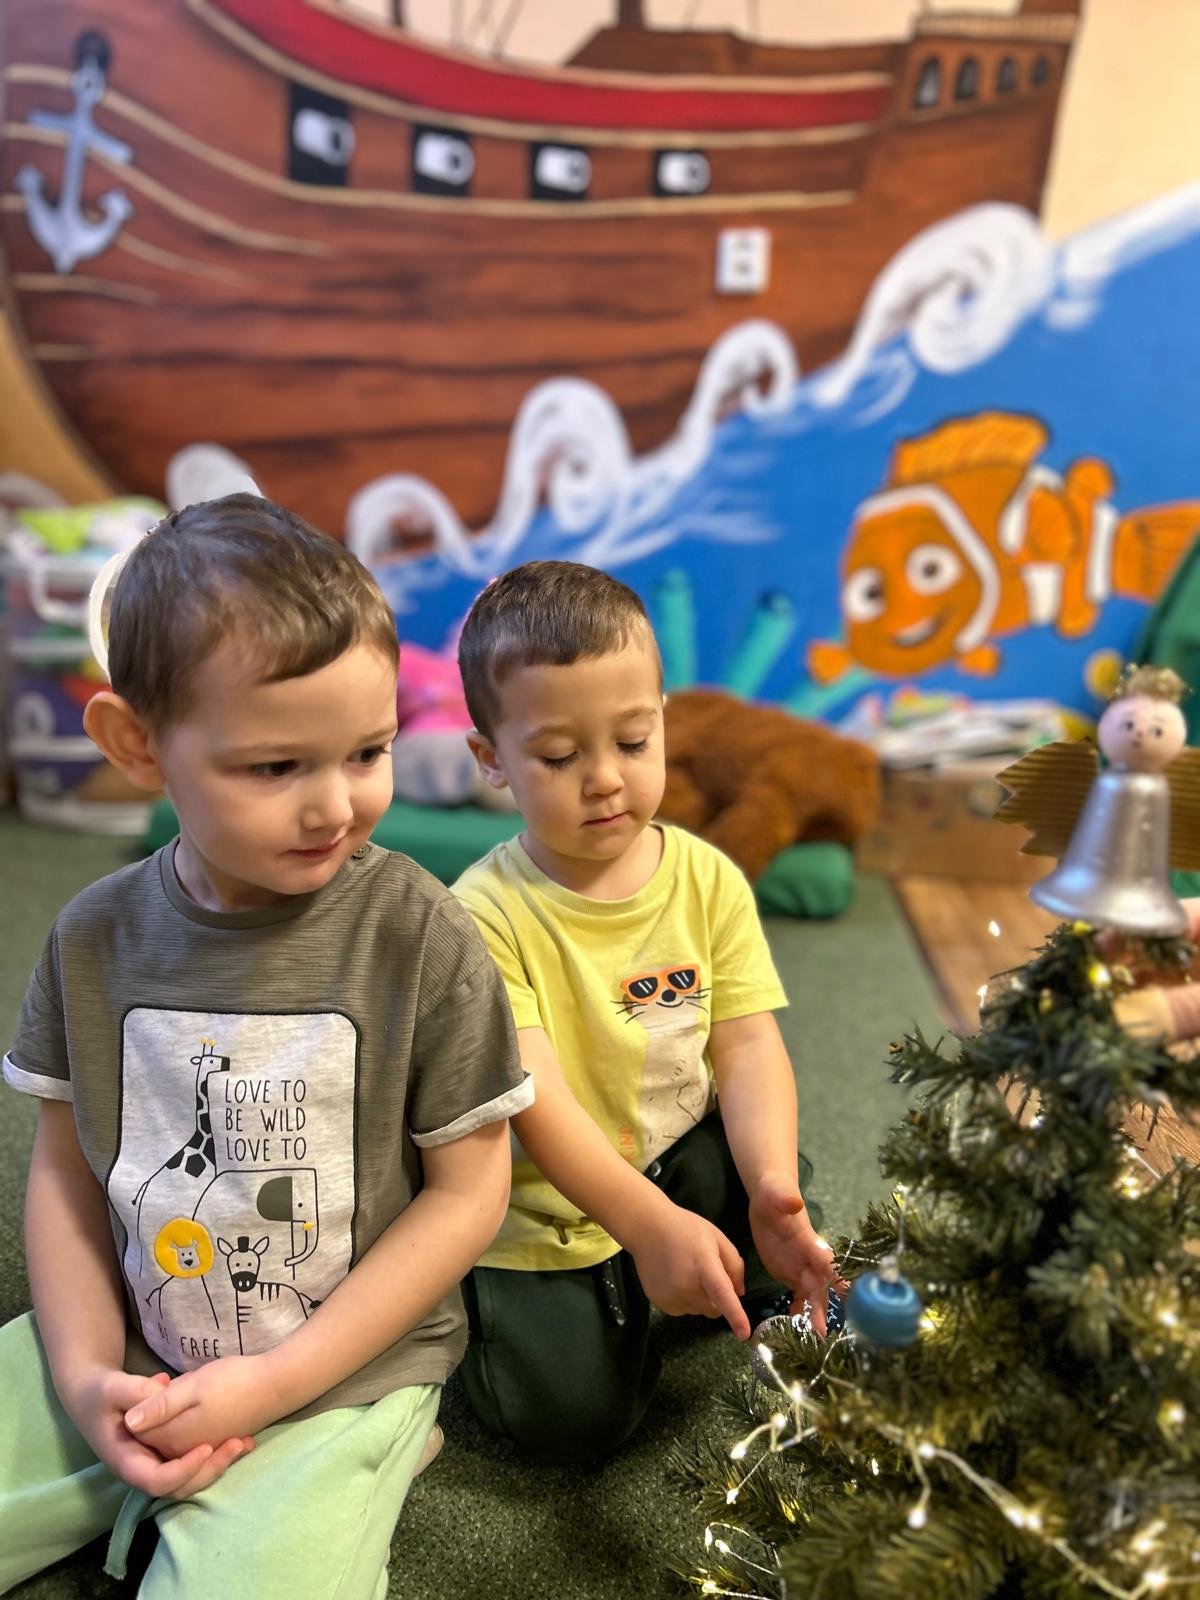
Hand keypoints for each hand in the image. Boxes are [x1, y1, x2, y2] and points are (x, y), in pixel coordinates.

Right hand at [60, 1364, 251, 1498]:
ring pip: (189, 1478)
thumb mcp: (112, 1387)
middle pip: (178, 1486)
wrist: (91, 1398)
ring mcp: (155, 1464)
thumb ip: (135, 1390)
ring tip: (244, 1442)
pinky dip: (214, 1455)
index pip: (155, 1481)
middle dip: (208, 1470)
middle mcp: (143, 1469)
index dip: (182, 1469)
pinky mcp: (166, 1455)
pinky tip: (241, 1439)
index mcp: (126, 1461)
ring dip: (217, 1464)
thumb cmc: (100, 1393)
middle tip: (237, 1444)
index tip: (206, 1447)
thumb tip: (160, 1390)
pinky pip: (191, 1463)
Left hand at [125, 1353, 279, 1458]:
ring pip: (174, 1436)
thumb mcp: (192, 1386)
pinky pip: (192, 1438)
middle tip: (173, 1382)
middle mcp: (185, 1452)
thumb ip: (160, 1405)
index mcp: (173, 1439)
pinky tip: (200, 1400)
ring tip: (188, 1388)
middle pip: (155, 1437)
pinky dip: (189, 1421)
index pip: (138, 1432)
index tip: (159, 1382)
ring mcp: (203, 1448)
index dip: (141, 1407)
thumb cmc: (234, 1382)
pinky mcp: (217, 1442)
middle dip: (157, 1413)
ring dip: (174, 1414)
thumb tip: (127, 1423)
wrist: (276, 1386)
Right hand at [627, 1201, 749, 1337]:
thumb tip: (739, 1293)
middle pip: (714, 1309)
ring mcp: (671, 1296)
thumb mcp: (716, 1237)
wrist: (647, 1228)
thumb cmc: (685, 1229)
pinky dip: (685, 1300)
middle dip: (717, 1298)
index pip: (721, 1293)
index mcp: (704, 1265)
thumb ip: (734, 1264)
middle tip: (707, 1275)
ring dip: (700, 1299)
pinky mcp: (660, 1303)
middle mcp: (686, 1285)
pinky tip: (676, 1279)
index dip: (735, 1315)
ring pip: (699, 1311)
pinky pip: (683, 1310)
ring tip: (687, 1272)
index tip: (744, 1334)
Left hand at [748, 1171, 846, 1334]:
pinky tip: (795, 1322)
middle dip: (822, 1304)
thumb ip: (784, 1199)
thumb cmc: (774, 1193)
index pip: (826, 1260)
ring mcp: (801, 1266)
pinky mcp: (789, 1272)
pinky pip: (798, 1293)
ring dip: (814, 1311)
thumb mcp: (775, 1193)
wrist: (770, 1198)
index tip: (847, 1295)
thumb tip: (794, 1201)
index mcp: (809, 1240)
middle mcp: (809, 1257)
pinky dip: (798, 1308)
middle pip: (820, 1283)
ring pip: (811, 1292)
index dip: (836, 1276)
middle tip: (822, 1329)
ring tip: (814, 1334)